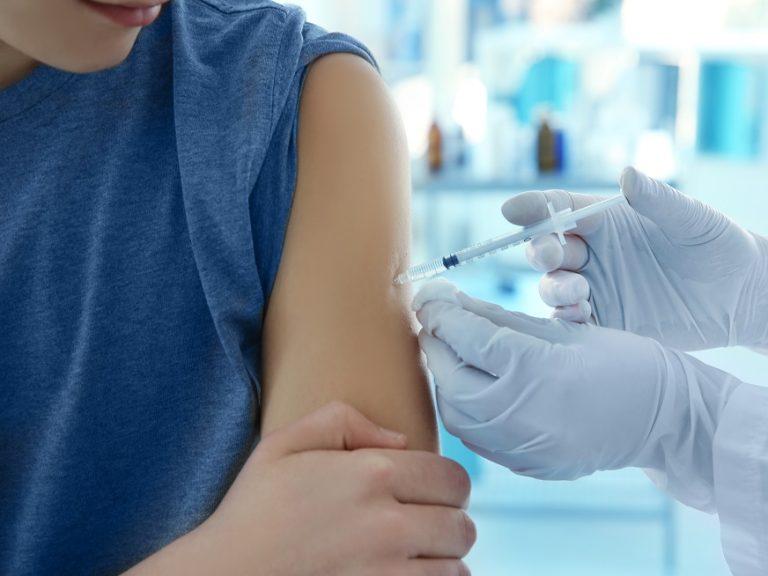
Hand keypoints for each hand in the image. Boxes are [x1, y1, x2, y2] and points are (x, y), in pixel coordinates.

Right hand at [127, 402, 474, 575]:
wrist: (225, 575)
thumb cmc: (253, 510)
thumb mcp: (285, 443)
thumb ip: (343, 421)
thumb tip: (398, 440)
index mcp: (371, 474)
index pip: (453, 478)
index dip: (447, 484)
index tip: (430, 491)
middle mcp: (388, 523)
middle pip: (461, 524)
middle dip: (448, 521)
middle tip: (423, 522)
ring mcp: (387, 571)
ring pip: (456, 566)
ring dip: (441, 559)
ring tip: (413, 553)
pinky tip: (405, 573)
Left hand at [415, 283, 739, 492]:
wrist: (665, 420)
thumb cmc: (621, 362)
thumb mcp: (563, 329)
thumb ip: (500, 320)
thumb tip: (451, 303)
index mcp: (534, 370)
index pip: (466, 338)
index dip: (440, 313)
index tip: (428, 295)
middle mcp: (520, 414)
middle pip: (450, 377)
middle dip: (436, 345)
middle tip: (435, 322)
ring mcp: (521, 447)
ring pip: (454, 412)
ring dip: (444, 378)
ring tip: (451, 352)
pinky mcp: (524, 466)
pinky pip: (473, 437)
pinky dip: (462, 407)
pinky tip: (470, 386)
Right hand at [502, 167, 767, 349]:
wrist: (741, 296)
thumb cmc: (718, 246)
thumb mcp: (692, 219)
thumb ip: (658, 199)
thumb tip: (627, 174)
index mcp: (606, 220)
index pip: (559, 209)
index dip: (534, 208)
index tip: (512, 211)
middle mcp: (593, 253)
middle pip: (547, 249)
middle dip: (540, 251)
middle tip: (552, 255)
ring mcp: (596, 288)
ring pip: (553, 286)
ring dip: (553, 287)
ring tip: (576, 291)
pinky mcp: (604, 321)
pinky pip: (571, 321)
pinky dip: (565, 319)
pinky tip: (578, 316)